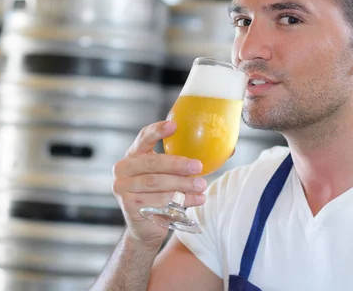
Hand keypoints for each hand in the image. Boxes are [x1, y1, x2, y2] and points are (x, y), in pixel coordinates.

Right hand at [112, 121, 206, 249]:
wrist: (144, 227)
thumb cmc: (160, 193)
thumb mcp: (168, 174)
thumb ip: (187, 161)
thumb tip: (229, 149)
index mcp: (133, 155)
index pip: (143, 138)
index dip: (158, 131)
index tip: (175, 125)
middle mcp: (123, 169)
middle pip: (152, 163)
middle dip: (177, 164)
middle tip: (198, 166)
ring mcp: (123, 189)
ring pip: (157, 184)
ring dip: (183, 185)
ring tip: (202, 185)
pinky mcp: (130, 207)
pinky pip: (159, 202)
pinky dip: (182, 200)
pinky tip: (198, 199)